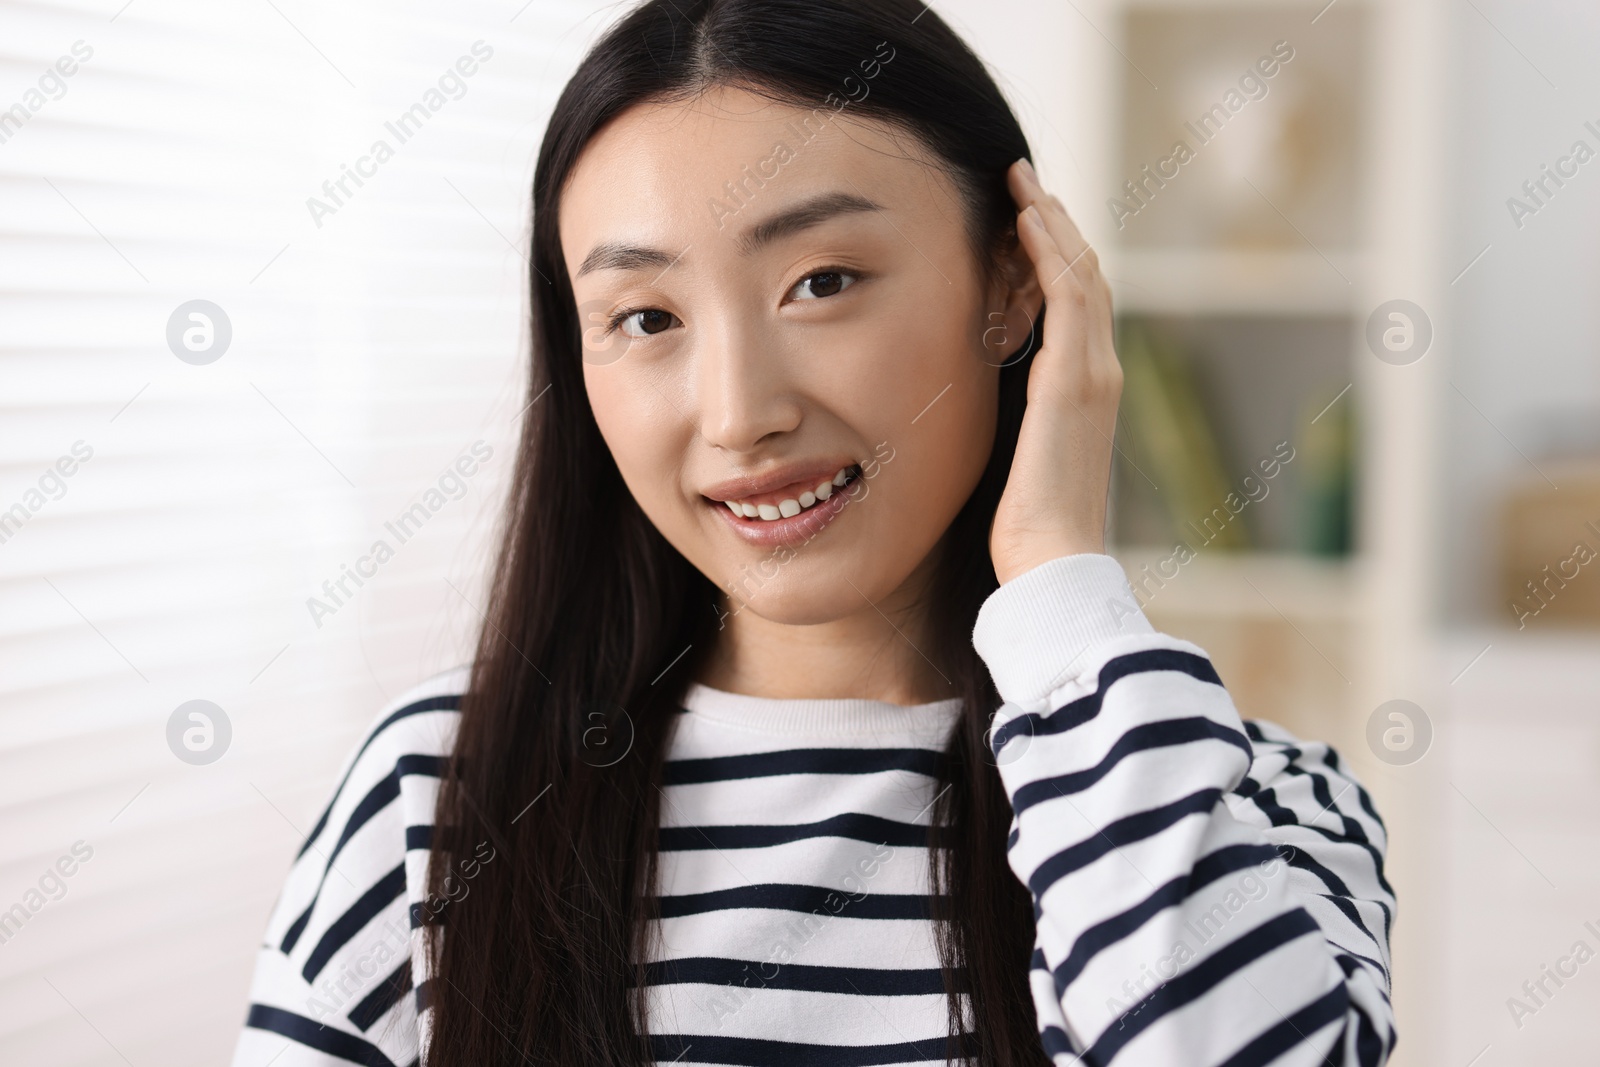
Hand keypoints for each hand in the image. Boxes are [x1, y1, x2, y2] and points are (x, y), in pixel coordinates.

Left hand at [988, 158, 1122, 585]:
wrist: (1052, 558)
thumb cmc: (1027, 526)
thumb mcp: (1016, 458)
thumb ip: (1011, 421)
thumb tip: (976, 403)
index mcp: (1085, 391)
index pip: (1075, 307)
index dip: (1052, 259)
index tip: (1021, 222)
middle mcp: (1099, 372)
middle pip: (1084, 277)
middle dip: (1054, 226)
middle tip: (1023, 182)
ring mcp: (1092, 371)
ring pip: (1080, 273)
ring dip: (1051, 223)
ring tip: (1022, 182)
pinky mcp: (1075, 377)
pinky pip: (1067, 294)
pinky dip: (1049, 250)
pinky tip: (1025, 218)